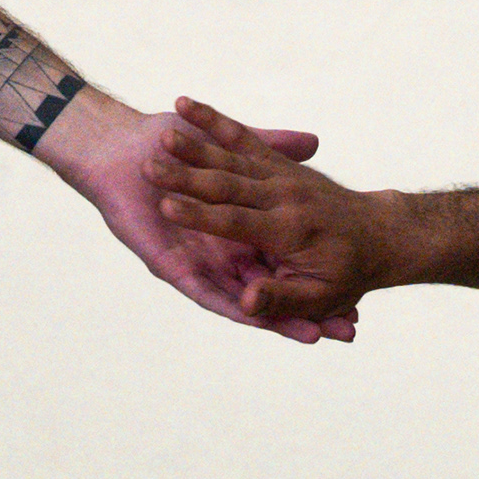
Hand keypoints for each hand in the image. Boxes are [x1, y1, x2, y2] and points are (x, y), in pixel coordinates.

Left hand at [39, 93, 357, 343]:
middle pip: (275, 291)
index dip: (321, 279)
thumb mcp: (232, 145)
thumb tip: (313, 141)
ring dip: (281, 320)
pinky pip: (204, 294)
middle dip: (312, 310)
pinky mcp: (171, 268)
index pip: (287, 263)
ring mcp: (199, 265)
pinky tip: (260, 320)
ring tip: (317, 337)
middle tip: (352, 330)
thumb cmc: (169, 143)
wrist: (115, 145)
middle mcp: (224, 255)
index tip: (363, 297)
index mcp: (240, 231)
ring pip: (247, 302)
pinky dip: (232, 308)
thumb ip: (269, 146)